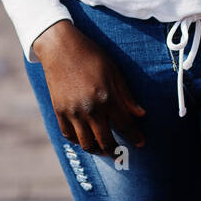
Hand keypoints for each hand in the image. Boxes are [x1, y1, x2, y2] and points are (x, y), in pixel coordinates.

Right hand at [32, 20, 146, 157]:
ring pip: (87, 144)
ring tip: (103, 148)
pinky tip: (85, 137)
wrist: (60, 47)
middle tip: (120, 153)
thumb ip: (126, 95)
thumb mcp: (113, 71)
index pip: (125, 126)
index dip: (135, 137)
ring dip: (97, 150)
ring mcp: (73, 112)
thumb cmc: (90, 55)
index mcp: (106, 97)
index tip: (140, 143)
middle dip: (116, 150)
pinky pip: (69, 135)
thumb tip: (141, 114)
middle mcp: (90, 109)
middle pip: (106, 141)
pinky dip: (78, 140)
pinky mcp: (59, 111)